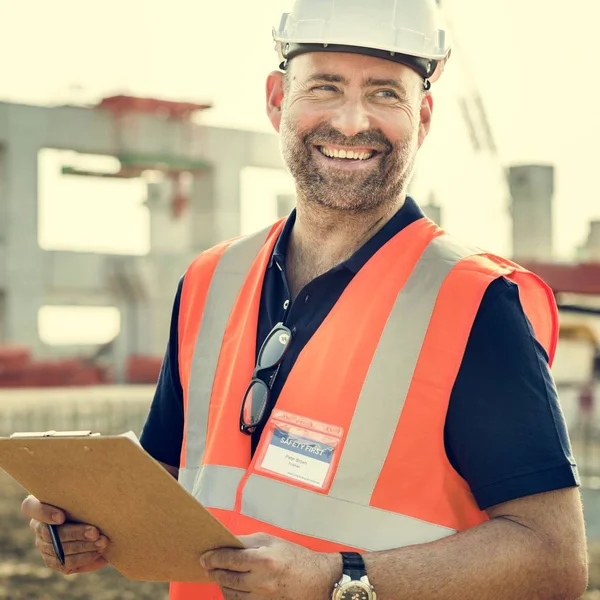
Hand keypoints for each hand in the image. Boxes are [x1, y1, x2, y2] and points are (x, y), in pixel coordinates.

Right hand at [21, 495, 108, 574]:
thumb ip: (84, 493)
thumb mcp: (85, 493)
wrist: (96, 519)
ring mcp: (44, 545)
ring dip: (83, 547)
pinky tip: (98, 553)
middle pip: (49, 534)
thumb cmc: (89, 499)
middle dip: (76, 533)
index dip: (44, 513)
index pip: (29, 507)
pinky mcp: (53, 560)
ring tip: (102, 542)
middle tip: (95, 532)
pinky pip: (65, 563)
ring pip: (59, 550)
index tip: (62, 517)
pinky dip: (84, 558)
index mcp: (40, 504)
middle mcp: (38, 526)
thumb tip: (97, 494)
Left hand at [201, 533, 341, 598]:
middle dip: (214, 571)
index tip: (204, 557)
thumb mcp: (272, 541)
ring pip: (231, 594)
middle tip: (207, 566)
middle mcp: (262, 582)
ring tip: (219, 575)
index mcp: (264, 560)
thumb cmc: (295, 556)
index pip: (230, 559)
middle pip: (227, 579)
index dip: (213, 558)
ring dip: (221, 584)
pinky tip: (231, 587)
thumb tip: (227, 543)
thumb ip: (248, 542)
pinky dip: (232, 595)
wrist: (317, 579)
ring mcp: (263, 598)